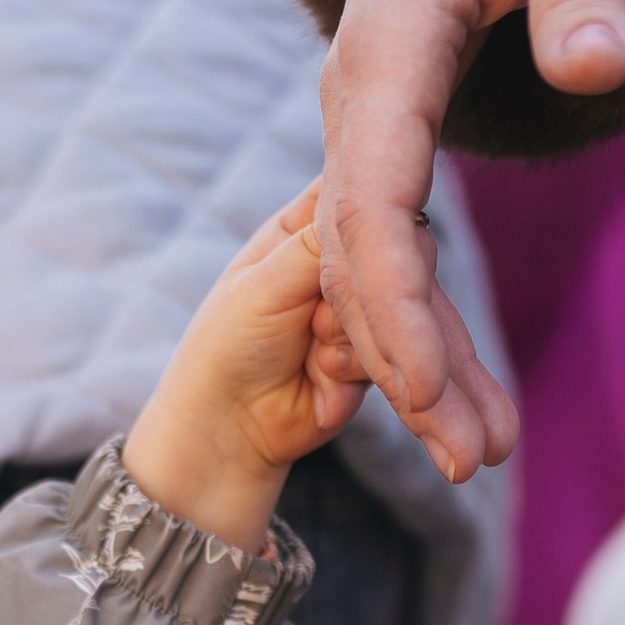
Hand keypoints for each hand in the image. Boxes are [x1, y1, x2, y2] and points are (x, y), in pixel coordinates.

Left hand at [123, 186, 366, 551]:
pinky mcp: (376, 357)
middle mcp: (339, 265)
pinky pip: (397, 355)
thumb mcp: (267, 282)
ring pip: (398, 310)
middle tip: (312, 322)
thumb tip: (367, 194)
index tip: (362, 243)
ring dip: (350, 340)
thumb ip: (319, 243)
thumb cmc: (227, 345)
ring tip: (310, 355)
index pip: (359, 198)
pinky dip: (354, 372)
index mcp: (305, 229)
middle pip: (391, 258)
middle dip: (354, 297)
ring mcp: (360, 312)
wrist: (226, 430)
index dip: (370, 219)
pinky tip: (322, 383)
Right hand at [320, 0, 624, 478]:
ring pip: (367, 268)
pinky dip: (416, 320)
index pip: (373, 198)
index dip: (395, 301)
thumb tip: (595, 69)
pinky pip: (388, 245)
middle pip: (358, 260)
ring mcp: (367, 121)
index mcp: (383, 52)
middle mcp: (356, 98)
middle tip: (469, 463)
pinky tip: (453, 388)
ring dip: (416, 362)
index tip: (428, 385)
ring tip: (477, 456)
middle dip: (408, 366)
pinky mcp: (392, 132)